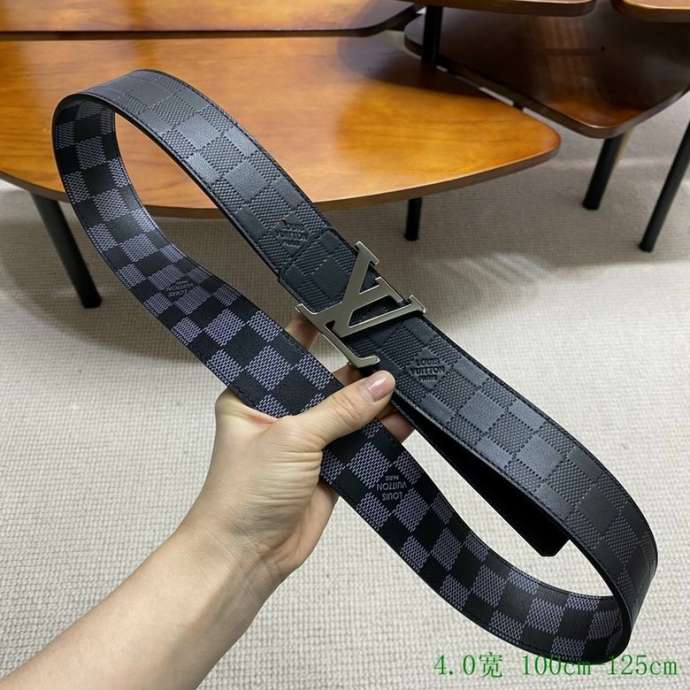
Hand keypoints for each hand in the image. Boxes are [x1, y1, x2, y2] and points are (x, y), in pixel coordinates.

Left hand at [181, 314, 412, 586]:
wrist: (246, 556)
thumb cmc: (247, 490)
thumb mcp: (292, 437)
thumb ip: (340, 410)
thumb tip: (383, 383)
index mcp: (254, 395)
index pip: (286, 352)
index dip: (312, 330)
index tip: (342, 309)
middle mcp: (281, 414)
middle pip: (324, 383)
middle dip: (355, 370)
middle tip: (389, 348)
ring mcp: (307, 443)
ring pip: (346, 414)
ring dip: (372, 403)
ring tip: (404, 383)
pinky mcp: (329, 470)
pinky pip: (359, 445)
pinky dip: (380, 435)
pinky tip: (403, 420)